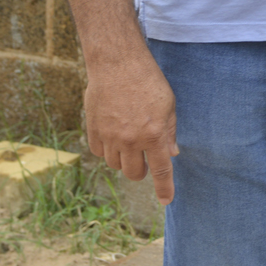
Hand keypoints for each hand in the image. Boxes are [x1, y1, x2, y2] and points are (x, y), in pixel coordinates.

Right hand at [83, 51, 178, 202]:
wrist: (118, 65)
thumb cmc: (148, 82)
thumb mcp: (168, 105)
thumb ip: (169, 132)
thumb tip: (171, 155)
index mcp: (154, 134)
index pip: (161, 170)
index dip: (164, 188)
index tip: (166, 200)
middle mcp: (131, 139)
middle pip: (134, 173)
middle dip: (141, 171)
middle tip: (145, 159)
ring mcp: (110, 136)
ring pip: (115, 165)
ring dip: (124, 159)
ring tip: (129, 140)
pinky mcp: (93, 130)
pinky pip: (100, 153)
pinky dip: (108, 150)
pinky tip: (114, 135)